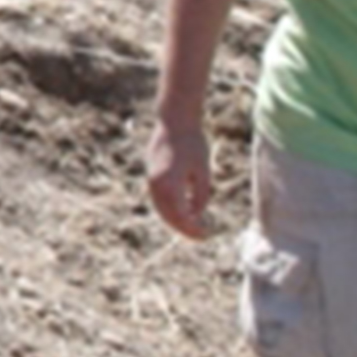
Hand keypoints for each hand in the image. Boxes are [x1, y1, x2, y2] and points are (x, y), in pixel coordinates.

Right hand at [143, 112, 211, 238]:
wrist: (174, 122)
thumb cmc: (193, 144)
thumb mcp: (203, 172)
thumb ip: (201, 196)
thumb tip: (196, 214)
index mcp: (170, 184)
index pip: (180, 216)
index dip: (192, 229)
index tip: (205, 235)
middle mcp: (156, 184)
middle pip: (168, 216)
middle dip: (183, 228)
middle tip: (200, 234)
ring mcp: (151, 180)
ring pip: (161, 209)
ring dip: (175, 220)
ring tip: (192, 225)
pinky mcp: (151, 175)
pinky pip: (158, 199)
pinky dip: (169, 208)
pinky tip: (182, 210)